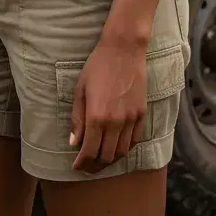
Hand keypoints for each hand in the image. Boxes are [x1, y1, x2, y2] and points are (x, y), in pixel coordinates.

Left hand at [69, 35, 147, 172]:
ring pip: (122, 152)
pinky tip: (117, 146)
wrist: (124, 49)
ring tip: (102, 158)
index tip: (76, 166)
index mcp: (96, 116)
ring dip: (111, 159)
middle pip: (106, 156)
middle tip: (87, 165)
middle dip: (94, 165)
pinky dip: (125, 148)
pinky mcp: (142, 114)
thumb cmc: (98, 66)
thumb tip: (73, 143)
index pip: (89, 151)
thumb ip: (77, 118)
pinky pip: (135, 140)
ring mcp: (131, 119)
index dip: (82, 163)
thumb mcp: (80, 89)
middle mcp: (115, 122)